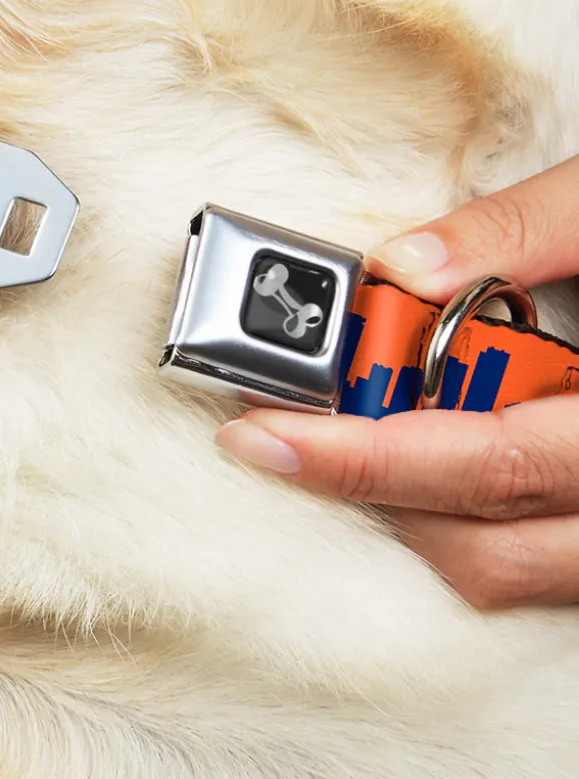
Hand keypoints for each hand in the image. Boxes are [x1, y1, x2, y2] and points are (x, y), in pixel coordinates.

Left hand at [217, 155, 578, 609]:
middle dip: (366, 487)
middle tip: (282, 431)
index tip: (263, 432)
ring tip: (347, 440)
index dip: (362, 456)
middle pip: (484, 542)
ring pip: (510, 571)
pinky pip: (539, 566)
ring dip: (413, 512)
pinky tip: (427, 461)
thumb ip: (522, 230)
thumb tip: (403, 265)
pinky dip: (466, 523)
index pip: (485, 461)